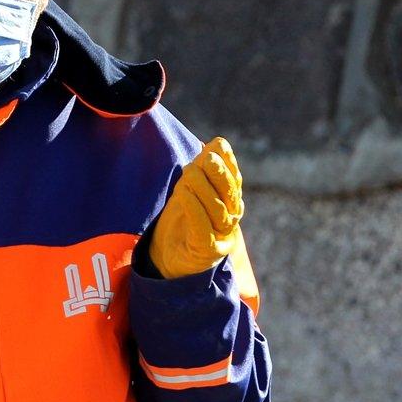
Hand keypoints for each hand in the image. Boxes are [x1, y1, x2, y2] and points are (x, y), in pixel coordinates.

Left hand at [148, 137, 243, 279]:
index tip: (219, 145)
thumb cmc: (181, 221)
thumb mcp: (189, 190)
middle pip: (230, 195)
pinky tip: (183, 193)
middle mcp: (230, 222)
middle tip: (208, 158)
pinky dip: (194, 208)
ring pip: (218, 211)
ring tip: (189, 173)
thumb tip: (214, 143)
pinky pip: (203, 229)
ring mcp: (221, 238)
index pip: (234, 181)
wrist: (167, 258)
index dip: (229, 163)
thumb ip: (201, 170)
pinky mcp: (207, 252)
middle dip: (220, 174)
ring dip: (203, 188)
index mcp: (230, 205)